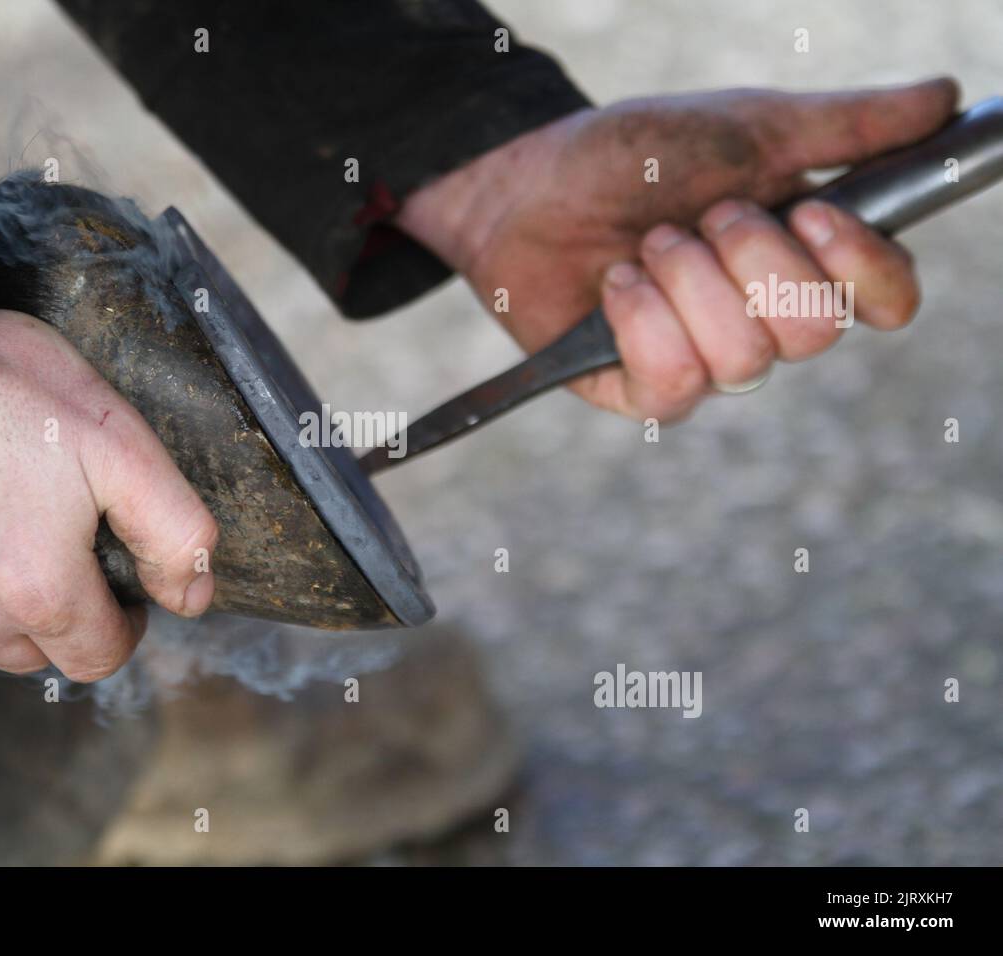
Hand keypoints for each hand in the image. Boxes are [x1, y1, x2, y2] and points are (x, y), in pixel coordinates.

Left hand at [395, 78, 959, 420]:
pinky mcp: (641, 390)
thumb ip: (843, 126)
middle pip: (814, 333)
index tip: (814, 213)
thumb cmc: (637, 155)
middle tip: (700, 216)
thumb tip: (946, 98)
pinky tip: (614, 286)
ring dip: (688, 282)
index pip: (886, 300)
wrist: (529, 182)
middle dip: (752, 260)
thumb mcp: (747, 127)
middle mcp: (765, 320)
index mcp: (805, 259)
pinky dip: (641, 322)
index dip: (865, 267)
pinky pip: (674, 385)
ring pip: (745, 360)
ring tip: (646, 245)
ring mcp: (705, 361)